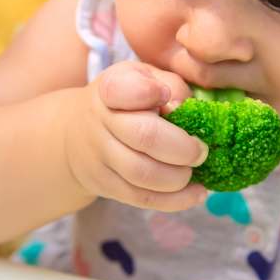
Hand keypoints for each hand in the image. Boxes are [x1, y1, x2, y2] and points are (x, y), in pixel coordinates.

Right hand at [64, 61, 209, 211]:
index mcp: (111, 89)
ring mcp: (100, 156)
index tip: (165, 95)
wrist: (78, 134)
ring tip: (195, 172)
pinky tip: (195, 194)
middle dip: (182, 148)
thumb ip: (171, 85)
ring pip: (143, 174)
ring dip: (179, 178)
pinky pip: (142, 198)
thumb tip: (185, 107)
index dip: (148, 93)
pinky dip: (175, 200)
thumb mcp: (145, 79)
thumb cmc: (127, 102)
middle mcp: (100, 121)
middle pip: (144, 137)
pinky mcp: (105, 184)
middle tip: (201, 151)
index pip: (123, 90)